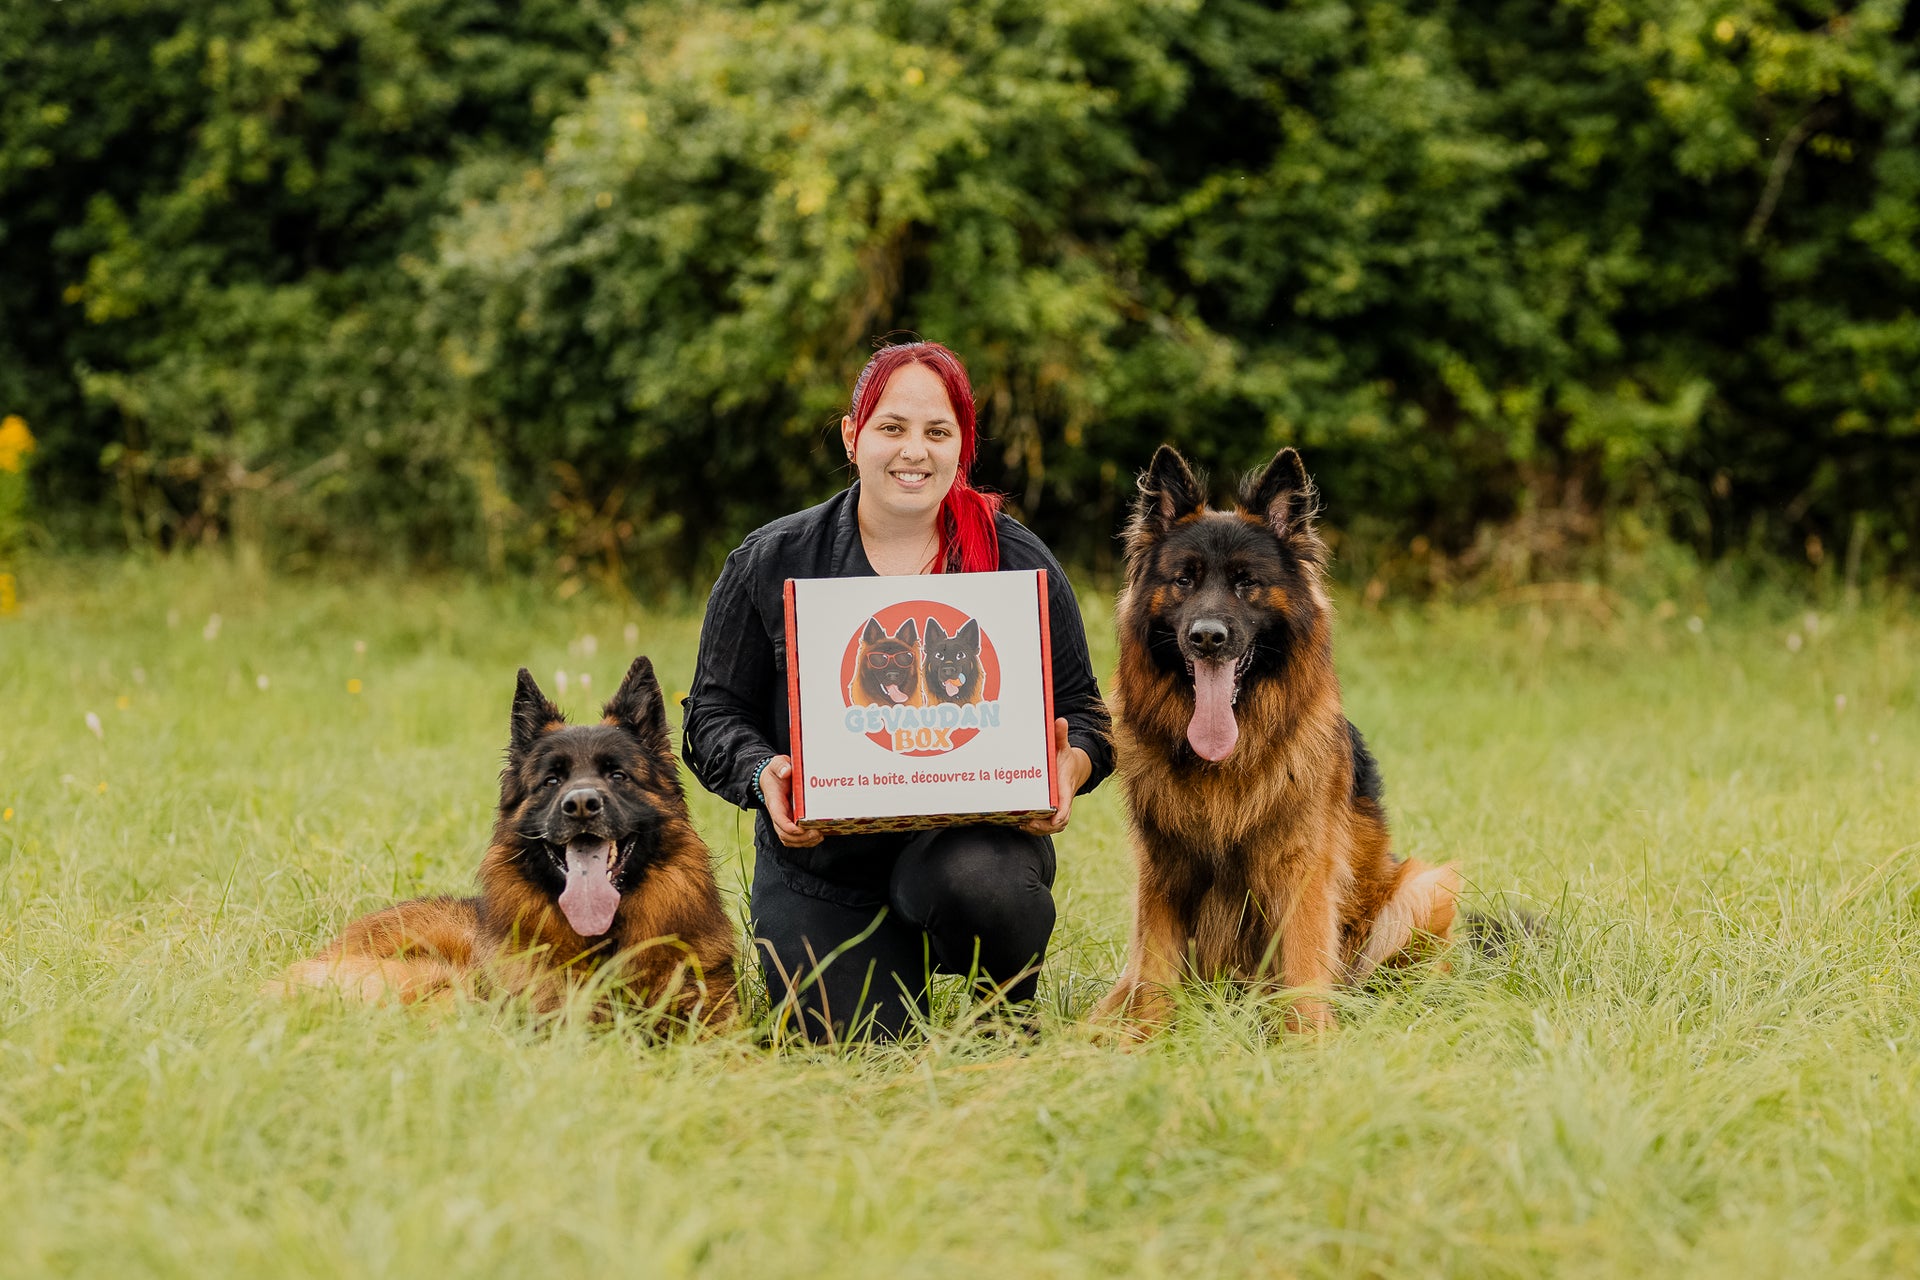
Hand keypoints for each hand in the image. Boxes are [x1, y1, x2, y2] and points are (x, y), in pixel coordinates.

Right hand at [759, 756, 823, 847]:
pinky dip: (805, 841)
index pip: (778, 818)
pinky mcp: (790, 823)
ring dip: (804, 842)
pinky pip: (795, 838)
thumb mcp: (776, 764)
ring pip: (790, 839)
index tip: (801, 829)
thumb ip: (780, 766)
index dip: (789, 827)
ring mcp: (784, 820)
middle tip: (817, 833)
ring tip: (819, 836)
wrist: (771, 779)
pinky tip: (817, 837)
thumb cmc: (775, 772)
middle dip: (800, 837)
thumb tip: (786, 771)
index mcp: (774, 802)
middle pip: (785, 834)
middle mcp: (778, 815)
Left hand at [1022, 718, 1091, 836]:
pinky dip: (1034, 827)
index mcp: (1065, 789)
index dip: (1060, 815)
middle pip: (1057, 822)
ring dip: (1037, 829)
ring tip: (1021, 824)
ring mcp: (1056, 809)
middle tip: (1027, 823)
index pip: (1066, 806)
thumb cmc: (1065, 759)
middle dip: (1043, 826)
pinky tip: (1019, 823)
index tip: (1053, 819)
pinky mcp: (1049, 812)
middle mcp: (1062, 802)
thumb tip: (1060, 720)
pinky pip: (1044, 824)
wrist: (1073, 770)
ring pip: (1050, 827)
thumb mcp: (1063, 747)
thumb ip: (1060, 736)